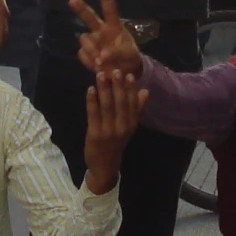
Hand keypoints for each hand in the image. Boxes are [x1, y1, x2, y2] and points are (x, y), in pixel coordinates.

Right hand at [70, 0, 143, 78]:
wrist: (123, 73)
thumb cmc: (128, 57)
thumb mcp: (128, 55)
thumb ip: (116, 53)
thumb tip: (102, 57)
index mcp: (114, 27)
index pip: (110, 10)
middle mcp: (101, 31)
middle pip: (89, 17)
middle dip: (81, 8)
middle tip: (72, 0)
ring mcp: (93, 42)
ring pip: (84, 39)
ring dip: (91, 49)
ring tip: (101, 62)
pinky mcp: (87, 54)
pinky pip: (82, 54)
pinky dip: (88, 61)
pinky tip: (97, 66)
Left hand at [81, 64, 146, 194]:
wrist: (105, 165)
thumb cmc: (116, 142)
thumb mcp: (129, 127)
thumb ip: (136, 109)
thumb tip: (145, 91)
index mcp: (131, 124)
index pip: (133, 103)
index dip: (131, 88)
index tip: (129, 74)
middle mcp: (122, 127)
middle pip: (121, 102)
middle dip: (118, 85)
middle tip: (114, 70)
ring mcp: (109, 131)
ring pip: (107, 106)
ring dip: (104, 89)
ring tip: (100, 75)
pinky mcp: (95, 134)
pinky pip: (93, 114)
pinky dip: (92, 100)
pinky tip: (90, 89)